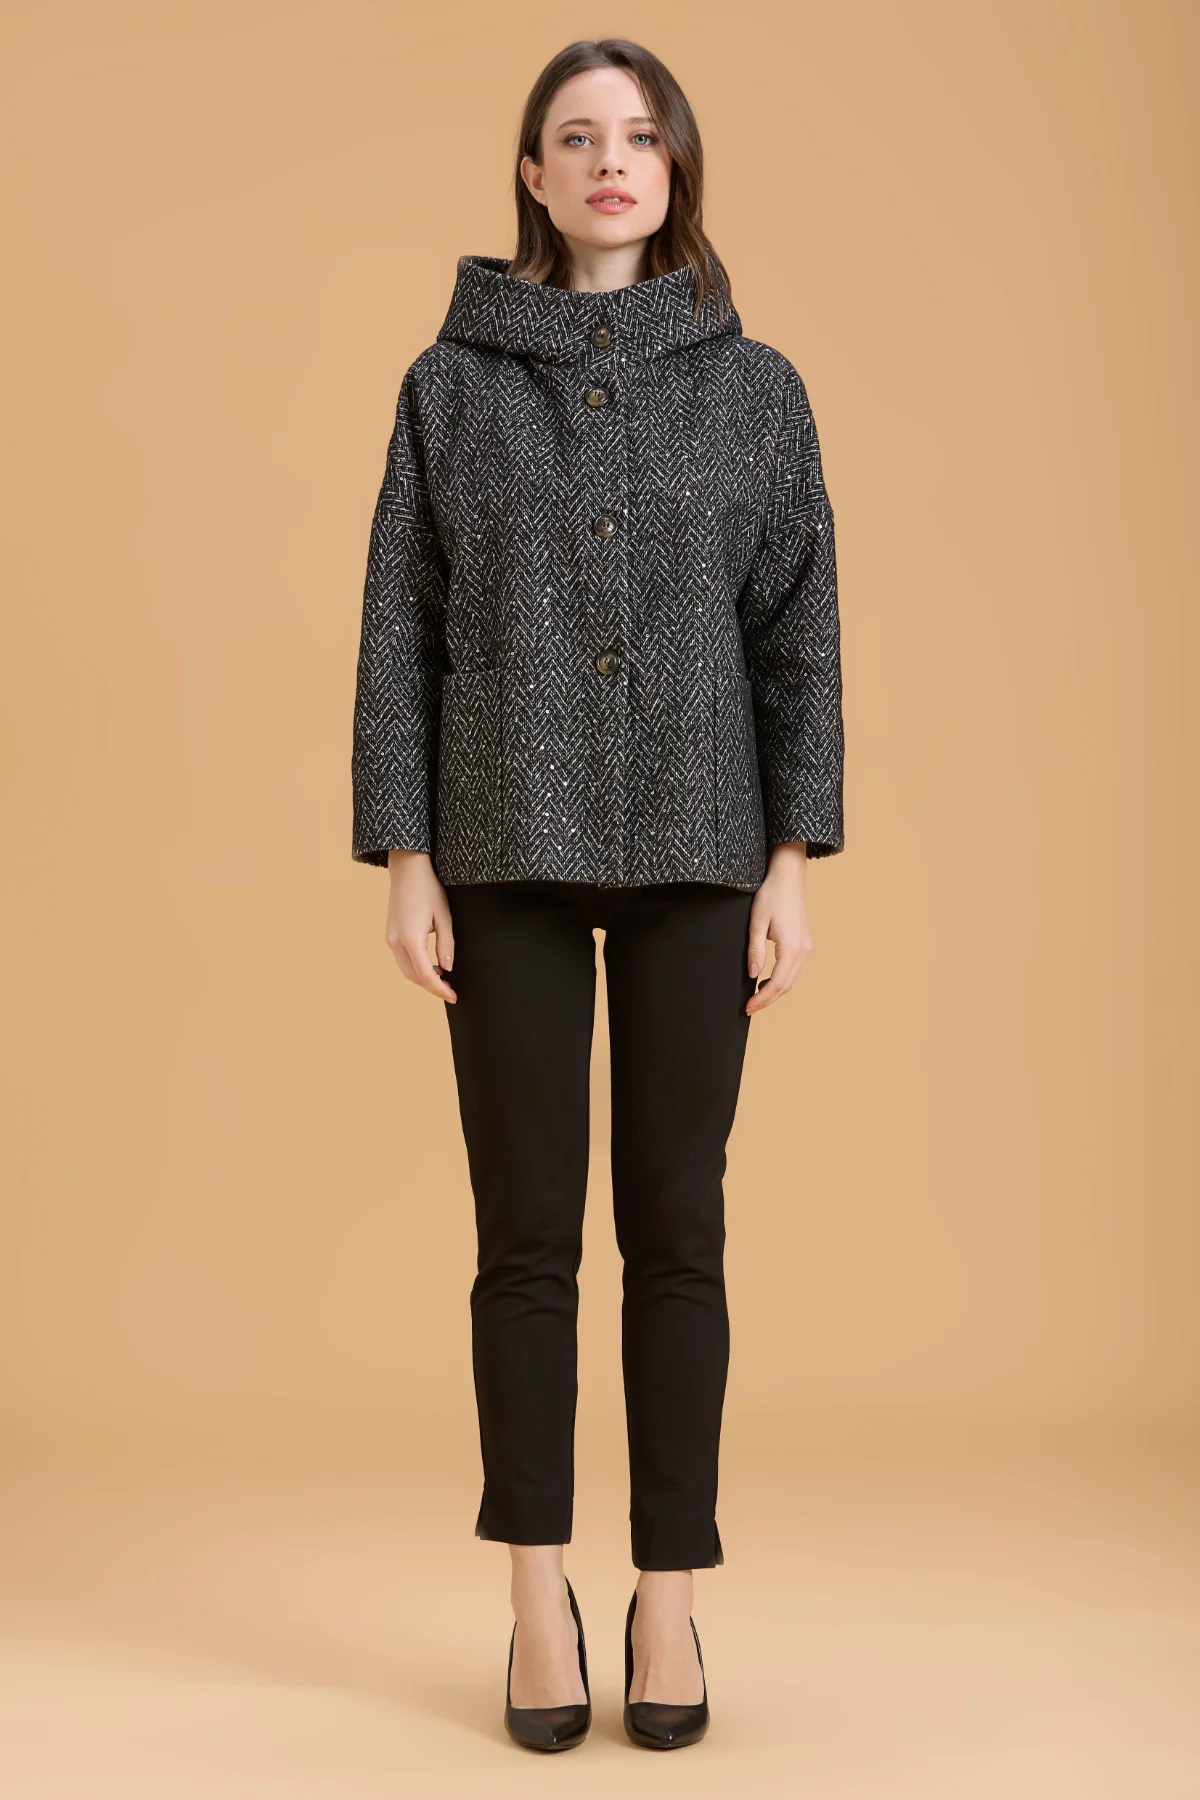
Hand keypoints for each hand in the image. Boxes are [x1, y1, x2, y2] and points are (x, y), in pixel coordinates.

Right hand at [383, 849, 457, 1000]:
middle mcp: (395, 941)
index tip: (454, 996)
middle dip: (432, 987)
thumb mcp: (444, 916)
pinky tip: (430, 965)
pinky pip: (402, 959)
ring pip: (406, 970)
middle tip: (451, 990)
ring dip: (423, 978)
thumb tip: (447, 968)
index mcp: (410, 938)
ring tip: (443, 979)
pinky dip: (415, 967)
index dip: (440, 989)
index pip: (426, 974)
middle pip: (413, 977)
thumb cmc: (429, 888)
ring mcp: (389, 938)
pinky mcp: (389, 934)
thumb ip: (446, 945)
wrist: (408, 869)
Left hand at [745, 841, 812, 1013]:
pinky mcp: (804, 942)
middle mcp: (803, 950)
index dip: (762, 999)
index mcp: (792, 948)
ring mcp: (806, 946)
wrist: (788, 876)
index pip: (777, 984)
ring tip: (755, 997)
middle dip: (767, 999)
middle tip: (749, 1007)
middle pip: (786, 986)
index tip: (747, 1007)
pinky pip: (793, 968)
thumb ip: (755, 951)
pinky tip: (766, 980)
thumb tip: (753, 975)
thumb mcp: (756, 923)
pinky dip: (780, 979)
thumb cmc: (771, 895)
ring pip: (791, 979)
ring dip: (774, 990)